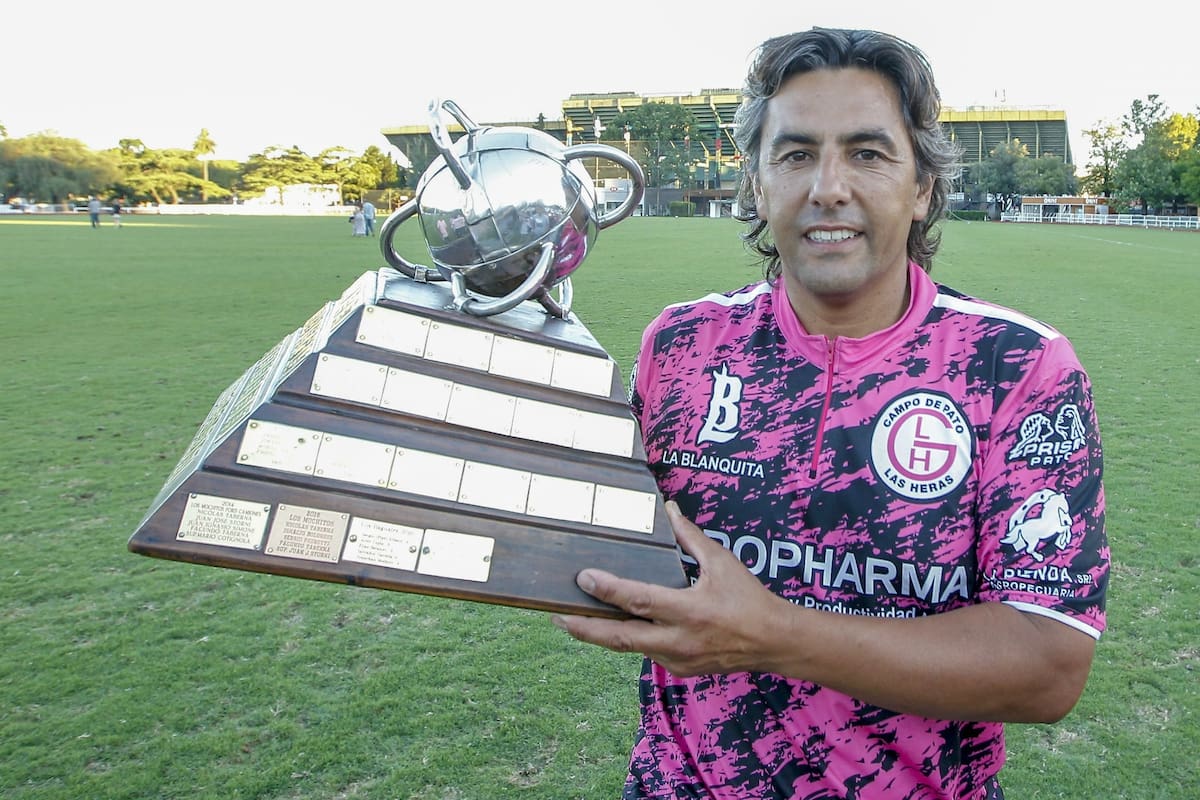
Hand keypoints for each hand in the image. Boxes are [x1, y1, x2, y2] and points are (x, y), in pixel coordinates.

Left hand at [551, 501, 793, 675]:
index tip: (583, 578)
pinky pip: (647, 653)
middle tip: (556, 615)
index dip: (608, 590)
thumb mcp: (722, 561)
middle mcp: (679, 640)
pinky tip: (613, 627)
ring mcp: (678, 659)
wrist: (773, 641)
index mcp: (690, 610)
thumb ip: (691, 536)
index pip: (639, 600)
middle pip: (621, 638)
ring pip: (630, 647)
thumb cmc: (748, 598)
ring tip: (572, 620)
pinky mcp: (680, 669)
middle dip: (585, 628)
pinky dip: (629, 639)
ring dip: (601, 635)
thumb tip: (669, 509)